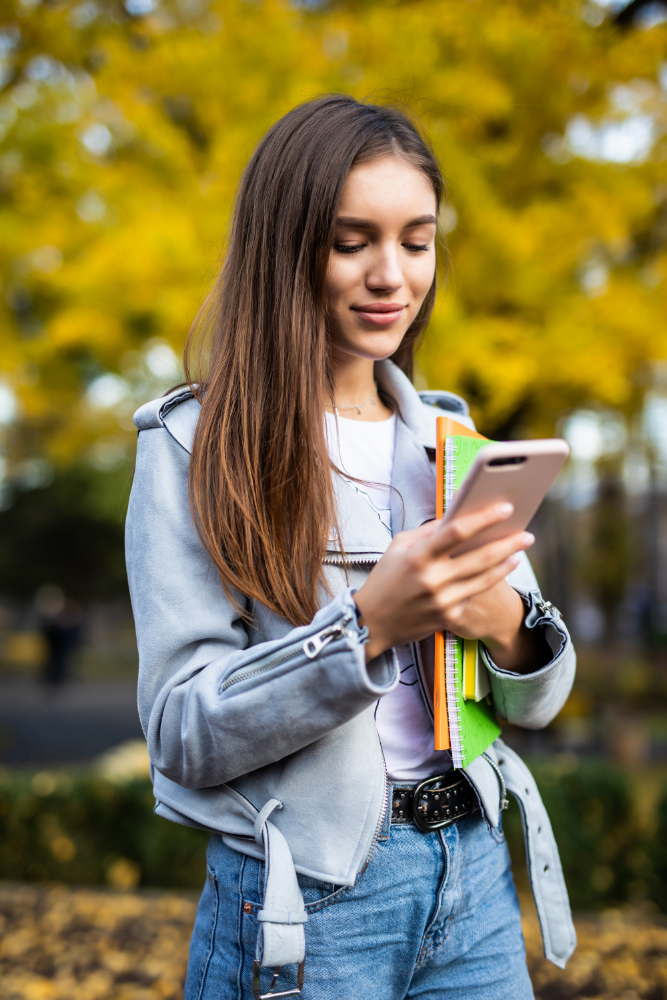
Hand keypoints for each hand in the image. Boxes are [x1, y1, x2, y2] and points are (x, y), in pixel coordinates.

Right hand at [354, 503, 534, 662]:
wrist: (372, 623)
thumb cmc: (385, 579)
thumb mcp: (398, 547)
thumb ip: (428, 532)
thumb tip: (456, 516)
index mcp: (418, 556)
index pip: (457, 531)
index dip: (484, 518)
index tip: (505, 508)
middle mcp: (432, 579)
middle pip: (481, 557)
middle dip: (509, 543)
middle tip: (527, 534)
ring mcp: (442, 601)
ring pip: (485, 579)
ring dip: (507, 563)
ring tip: (519, 551)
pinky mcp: (449, 617)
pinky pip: (473, 595)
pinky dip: (487, 581)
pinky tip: (499, 570)